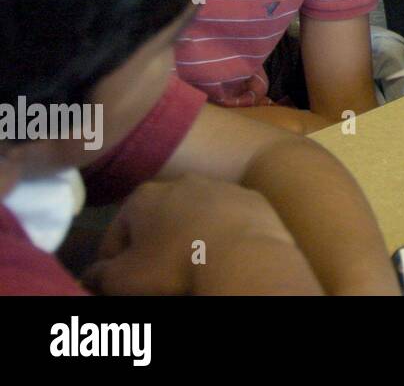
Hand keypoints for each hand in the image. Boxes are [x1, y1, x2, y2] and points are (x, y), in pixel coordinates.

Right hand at [82, 175, 302, 294]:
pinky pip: (229, 219)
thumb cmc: (173, 265)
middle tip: (157, 274)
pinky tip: (224, 254)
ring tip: (193, 263)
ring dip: (189, 236)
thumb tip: (91, 275)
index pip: (117, 233)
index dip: (114, 262)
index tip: (121, 282)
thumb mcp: (124, 279)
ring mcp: (221, 187)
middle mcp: (182, 182)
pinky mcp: (252, 198)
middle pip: (157, 220)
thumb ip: (101, 275)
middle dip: (154, 245)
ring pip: (195, 216)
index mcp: (143, 196)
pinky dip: (223, 234)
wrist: (243, 255)